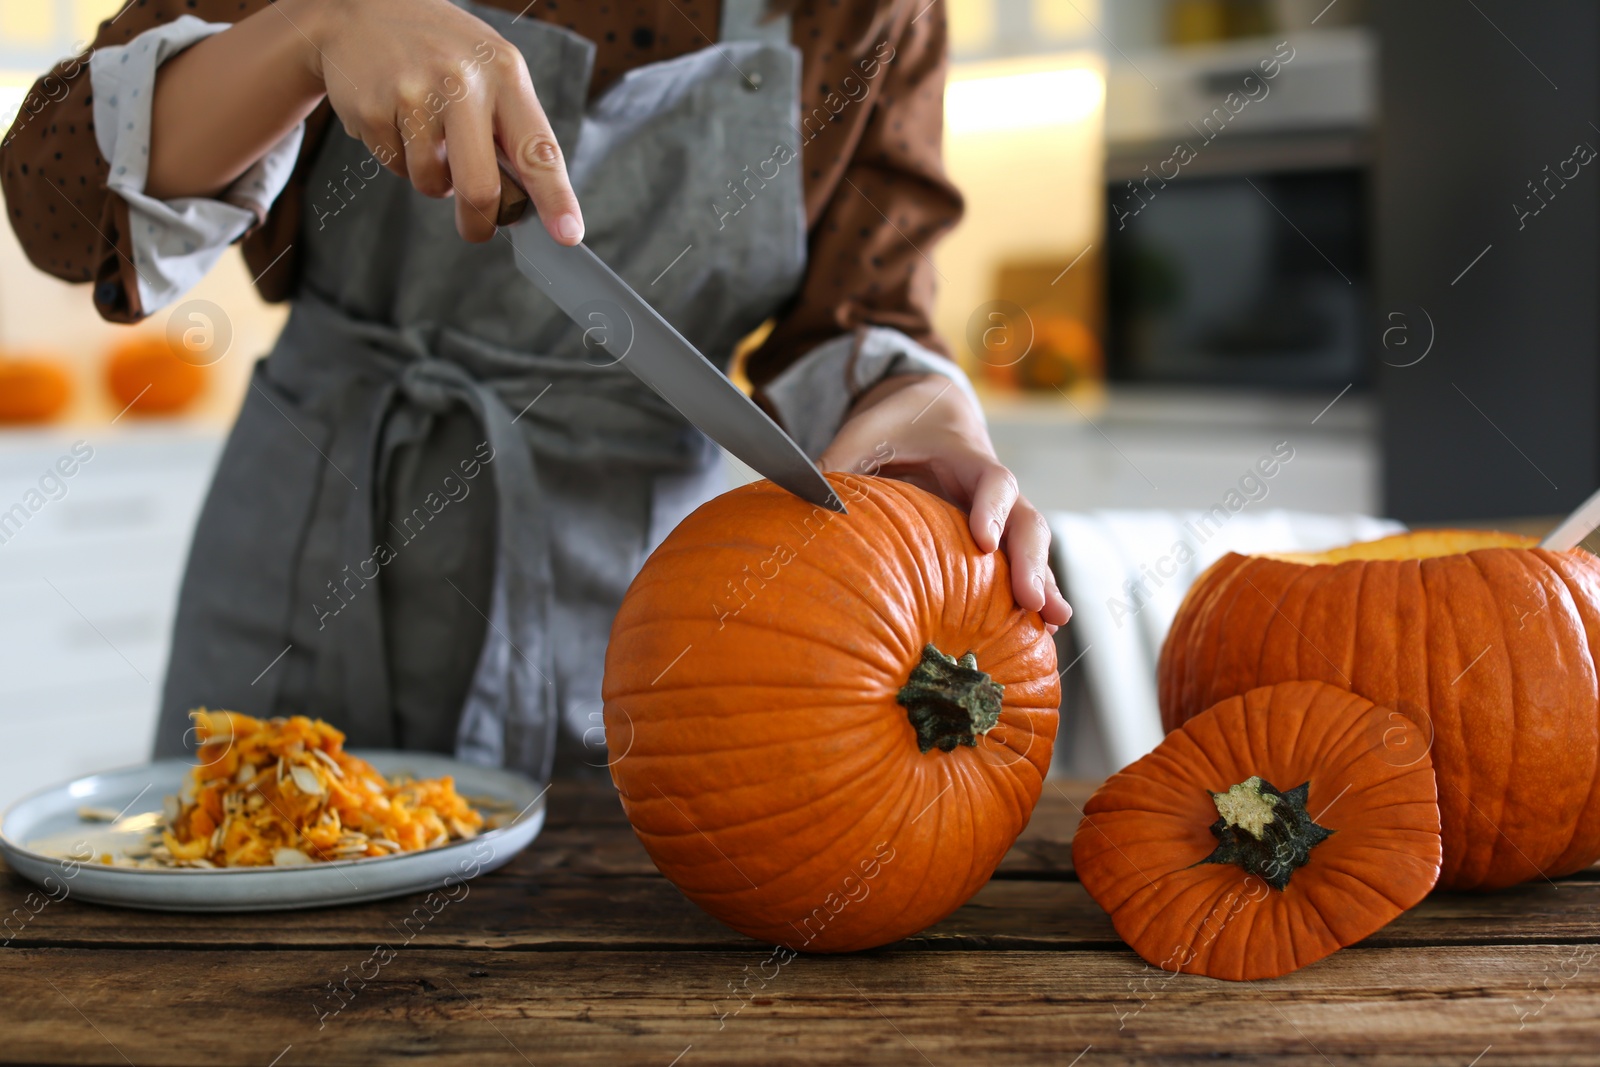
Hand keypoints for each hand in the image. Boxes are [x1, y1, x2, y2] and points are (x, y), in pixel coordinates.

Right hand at [298, 0, 581, 243]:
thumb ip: (511, 129)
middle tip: (476, 229)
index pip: (538, 149)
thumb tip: (525, 203)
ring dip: (432, 176)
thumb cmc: (440, 49)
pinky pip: (395, 166)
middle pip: (480, 187)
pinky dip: (398, 156)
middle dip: (479, 223)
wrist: (360, 10)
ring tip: (425, 131)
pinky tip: (396, 116)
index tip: (568, 234)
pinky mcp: (372, 109)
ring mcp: (413, 94)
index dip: (555, 197)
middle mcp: (462, 82)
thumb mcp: (489, 69)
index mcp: (504, 74)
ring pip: (432, 183)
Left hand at [820, 374, 1071, 630]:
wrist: (932, 408)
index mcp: (967, 458)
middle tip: (1032, 600)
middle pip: (1027, 521)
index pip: (993, 480)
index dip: (991, 508)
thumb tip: (801, 497)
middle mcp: (995, 490)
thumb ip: (838, 461)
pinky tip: (1038, 634)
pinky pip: (1019, 565)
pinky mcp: (996, 537)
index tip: (983, 540)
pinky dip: (1031, 596)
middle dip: (1032, 561)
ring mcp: (1000, 515)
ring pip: (1031, 549)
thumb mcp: (866, 432)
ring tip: (1054, 624)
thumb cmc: (897, 424)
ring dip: (1044, 585)